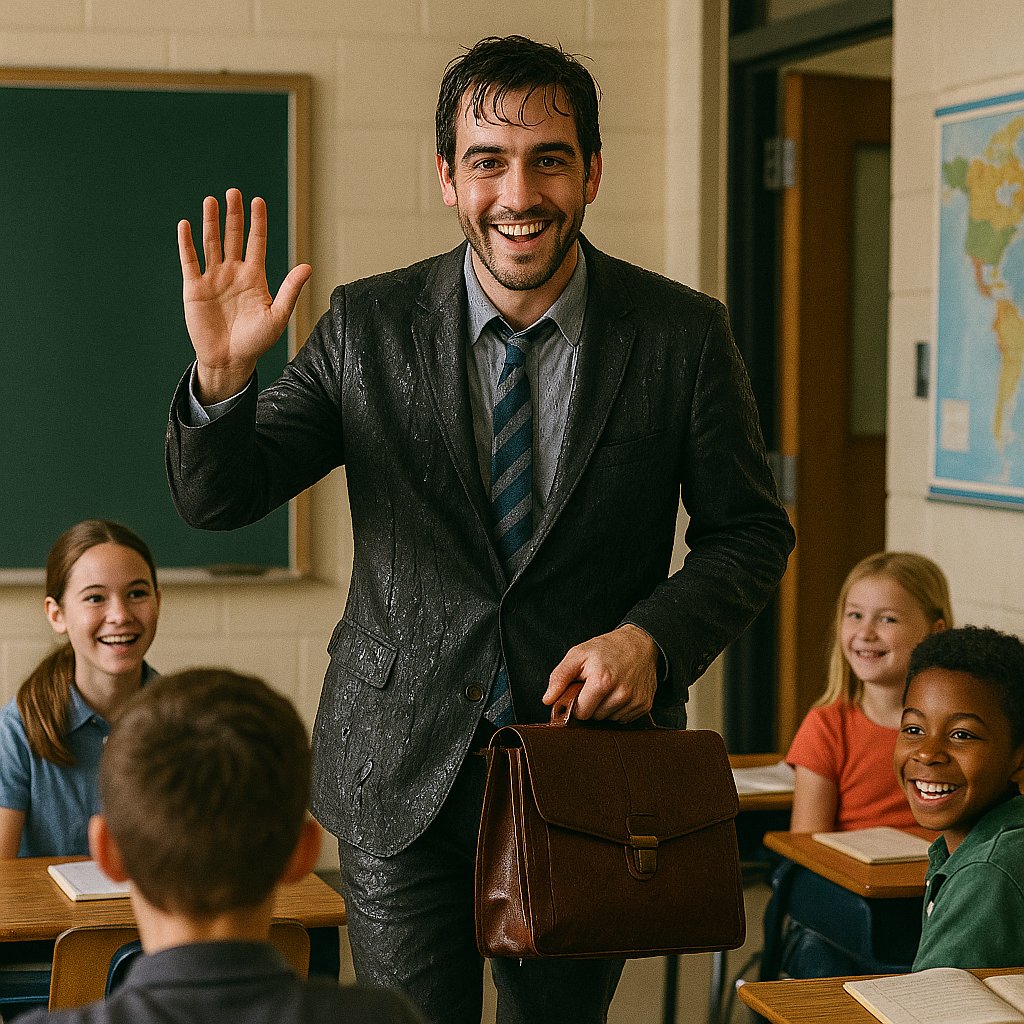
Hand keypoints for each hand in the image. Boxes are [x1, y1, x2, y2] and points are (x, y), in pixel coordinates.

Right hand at [177, 188, 311, 402]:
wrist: (230, 360)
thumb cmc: (256, 341)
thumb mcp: (277, 316)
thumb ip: (290, 290)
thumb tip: (307, 267)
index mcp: (254, 277)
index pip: (257, 242)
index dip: (257, 222)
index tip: (258, 201)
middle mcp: (233, 273)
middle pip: (233, 236)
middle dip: (233, 215)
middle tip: (234, 192)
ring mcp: (213, 278)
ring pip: (211, 243)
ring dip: (210, 222)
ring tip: (211, 201)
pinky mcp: (194, 288)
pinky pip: (189, 260)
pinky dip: (186, 243)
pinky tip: (186, 225)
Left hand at [543, 624, 658, 721]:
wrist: (640, 643)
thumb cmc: (606, 648)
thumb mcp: (578, 654)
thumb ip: (559, 677)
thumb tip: (548, 700)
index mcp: (602, 682)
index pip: (580, 713)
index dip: (576, 703)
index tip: (580, 691)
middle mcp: (621, 694)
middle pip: (595, 718)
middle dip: (591, 705)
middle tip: (595, 685)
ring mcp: (635, 701)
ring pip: (609, 720)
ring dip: (605, 708)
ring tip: (608, 687)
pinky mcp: (645, 705)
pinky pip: (624, 719)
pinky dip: (619, 709)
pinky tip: (619, 692)